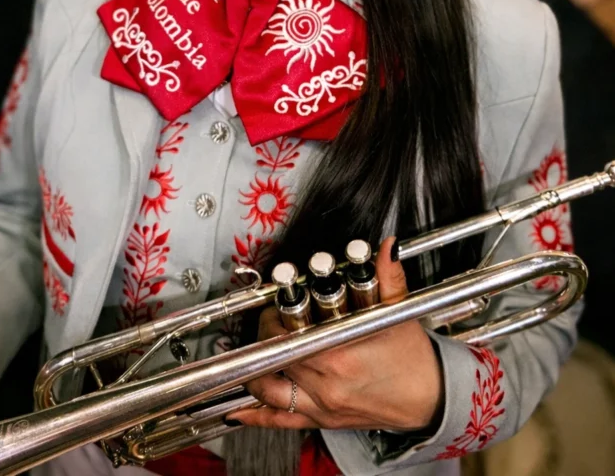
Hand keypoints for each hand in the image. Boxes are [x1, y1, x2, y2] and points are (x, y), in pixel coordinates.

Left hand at [228, 236, 443, 432]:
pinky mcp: (324, 421)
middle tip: (270, 320)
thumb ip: (388, 278)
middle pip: (276, 357)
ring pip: (270, 391)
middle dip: (267, 335)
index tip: (276, 304)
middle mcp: (327, 385)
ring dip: (255, 371)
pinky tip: (239, 409)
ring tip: (251, 354)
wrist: (430, 400)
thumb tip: (387, 246)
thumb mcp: (399, 313)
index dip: (275, 317)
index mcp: (341, 355)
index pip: (289, 335)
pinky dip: (257, 415)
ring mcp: (323, 407)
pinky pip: (282, 422)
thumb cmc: (413, 359)